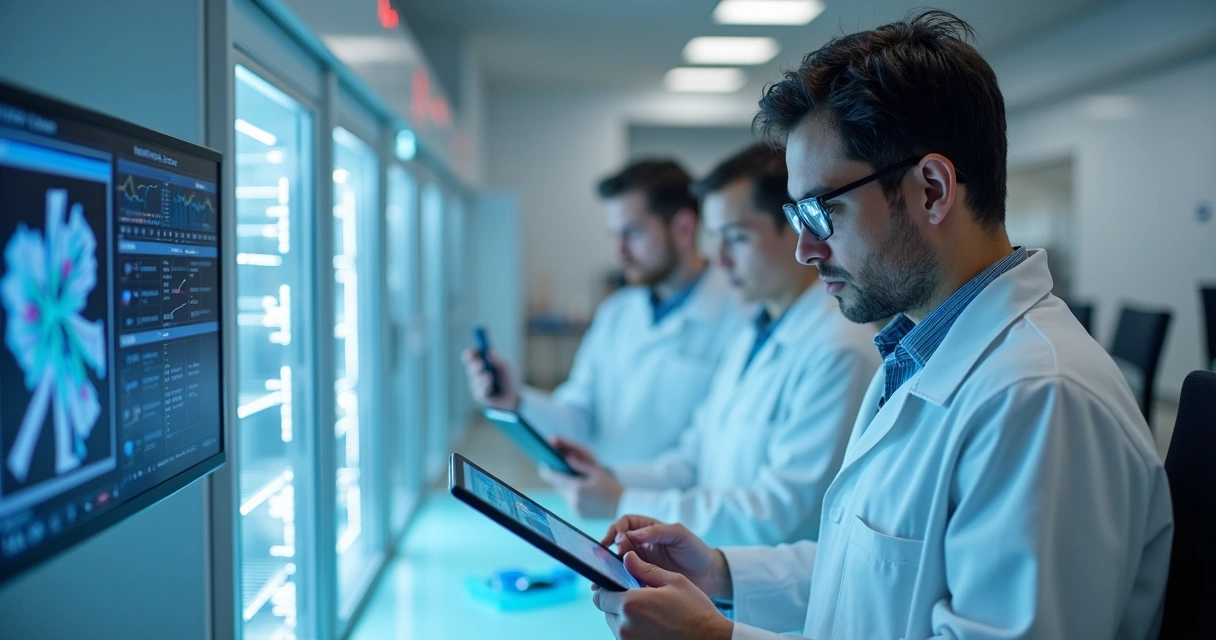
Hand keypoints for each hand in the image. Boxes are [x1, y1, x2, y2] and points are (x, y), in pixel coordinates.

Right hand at [461, 347, 518, 409]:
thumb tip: (490, 352)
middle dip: (474, 365)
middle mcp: (477, 373)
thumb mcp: (506, 368)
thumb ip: (498, 361)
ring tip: (490, 377)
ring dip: (482, 377)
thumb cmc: (509, 380)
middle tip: (481, 364)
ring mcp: (477, 385)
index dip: (470, 353)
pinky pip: (479, 390)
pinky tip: (490, 386)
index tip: (472, 352)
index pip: (472, 356)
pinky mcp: (479, 396)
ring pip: (475, 379)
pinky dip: (485, 386)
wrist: (514, 397)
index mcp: (482, 363)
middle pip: (470, 366)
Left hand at [539, 437, 623, 518]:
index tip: (543, 467)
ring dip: (569, 489)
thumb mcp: (597, 472)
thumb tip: (567, 459)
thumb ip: (580, 465)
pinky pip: (572, 502)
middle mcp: (573, 499)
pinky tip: (586, 495)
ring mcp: (575, 508)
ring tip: (579, 484)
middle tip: (563, 472)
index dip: (549, 472)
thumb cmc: (610, 486)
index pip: (557, 478)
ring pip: (566, 495)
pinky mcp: (578, 514)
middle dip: (561, 480)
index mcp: (577, 487)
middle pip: (561, 487)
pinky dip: (575, 497)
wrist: (621, 505)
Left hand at [593, 551, 732, 639]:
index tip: (618, 585)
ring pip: (615, 625)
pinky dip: (634, 630)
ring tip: (651, 613)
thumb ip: (645, 569)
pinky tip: (653, 626)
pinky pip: (625, 637)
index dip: (607, 588)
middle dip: (618, 602)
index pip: (600, 595)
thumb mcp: (673, 581)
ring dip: (626, 617)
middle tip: (641, 599)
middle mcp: (625, 626)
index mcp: (631, 604)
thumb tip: (626, 557)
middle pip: (606, 611)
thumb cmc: (695, 610)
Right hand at [598, 516, 731, 600]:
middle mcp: (640, 544)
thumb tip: (633, 534)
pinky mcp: (642, 578)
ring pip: (618, 561)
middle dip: (611, 548)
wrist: (708, 576)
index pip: (624, 524)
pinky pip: (625, 577)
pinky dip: (618, 580)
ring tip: (606, 574)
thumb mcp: (679, 535)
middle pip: (617, 542)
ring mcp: (640, 562)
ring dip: (610, 566)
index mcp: (648, 529)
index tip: (613, 541)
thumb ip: (657, 532)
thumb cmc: (695, 550)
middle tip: (614, 557)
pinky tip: (614, 586)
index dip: (615, 530)